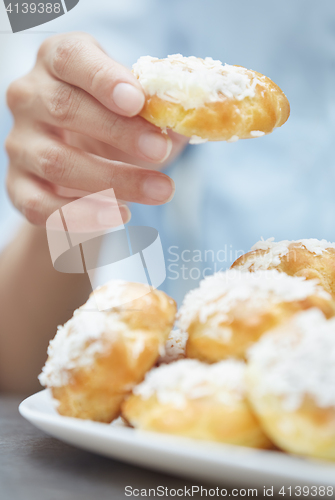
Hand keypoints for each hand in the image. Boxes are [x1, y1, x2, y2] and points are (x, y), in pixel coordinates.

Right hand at [5, 32, 186, 230]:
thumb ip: (159, 109)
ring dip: (113, 180)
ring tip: (159, 191)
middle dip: (119, 133)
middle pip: (65, 108)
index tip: (138, 101)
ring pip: (57, 162)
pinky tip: (121, 214)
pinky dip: (83, 215)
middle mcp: (30, 97)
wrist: (84, 165)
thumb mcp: (138, 109)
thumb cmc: (116, 126)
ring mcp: (20, 143)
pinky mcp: (19, 185)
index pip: (71, 58)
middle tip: (160, 151)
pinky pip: (41, 206)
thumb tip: (189, 120)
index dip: (104, 78)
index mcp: (58, 62)